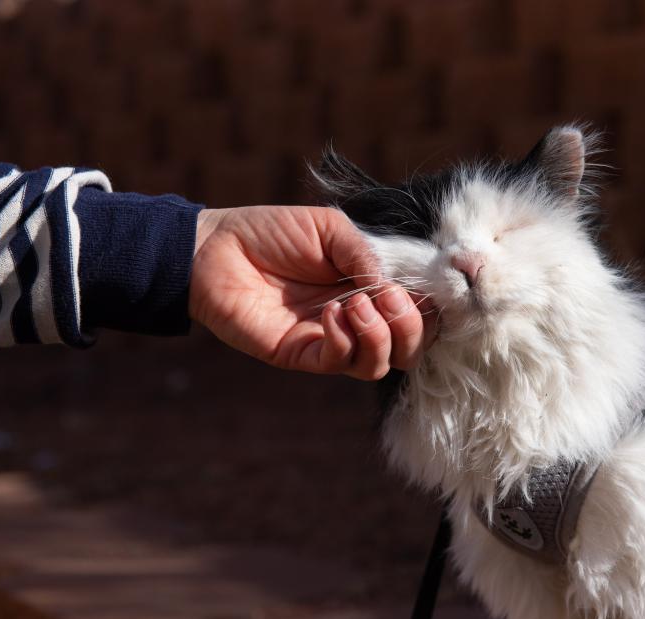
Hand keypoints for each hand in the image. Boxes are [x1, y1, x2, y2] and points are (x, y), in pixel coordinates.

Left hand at [189, 206, 432, 378]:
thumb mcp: (330, 228)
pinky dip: (344, 339)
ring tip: (355, 302)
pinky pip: (338, 362)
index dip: (429, 307)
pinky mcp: (301, 354)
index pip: (420, 314)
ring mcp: (331, 340)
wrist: (215, 247)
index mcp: (371, 288)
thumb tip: (394, 288)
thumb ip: (365, 254)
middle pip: (408, 350)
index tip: (417, 285)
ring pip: (378, 365)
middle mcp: (358, 320)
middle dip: (411, 328)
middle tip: (388, 298)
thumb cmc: (272, 231)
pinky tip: (330, 312)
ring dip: (379, 335)